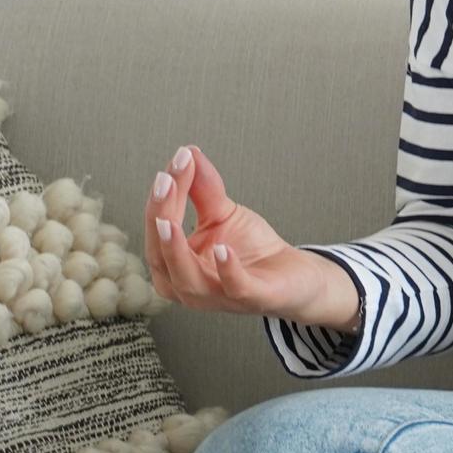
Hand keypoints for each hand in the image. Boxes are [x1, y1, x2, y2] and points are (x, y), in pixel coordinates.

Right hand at [144, 146, 357, 328]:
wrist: (293, 277)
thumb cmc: (251, 250)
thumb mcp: (223, 214)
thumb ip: (203, 188)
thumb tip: (188, 154)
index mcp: (173, 266)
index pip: (160, 228)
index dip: (162, 197)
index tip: (176, 161)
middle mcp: (186, 287)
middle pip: (163, 254)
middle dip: (161, 215)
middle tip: (167, 181)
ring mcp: (217, 297)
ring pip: (187, 279)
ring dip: (176, 249)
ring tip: (171, 220)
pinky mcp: (250, 299)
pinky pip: (233, 287)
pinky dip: (226, 269)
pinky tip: (222, 248)